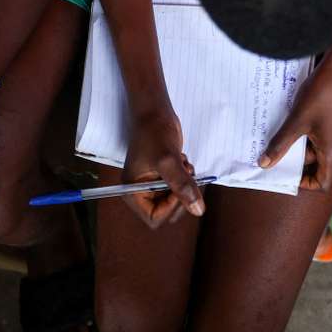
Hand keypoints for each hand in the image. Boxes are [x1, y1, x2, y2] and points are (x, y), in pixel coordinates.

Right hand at [121, 111, 203, 227]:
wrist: (155, 112)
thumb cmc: (154, 133)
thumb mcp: (168, 160)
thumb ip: (182, 186)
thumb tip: (198, 210)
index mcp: (132, 192)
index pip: (154, 218)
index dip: (171, 207)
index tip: (180, 187)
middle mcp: (141, 193)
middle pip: (168, 213)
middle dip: (181, 195)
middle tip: (185, 173)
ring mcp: (153, 186)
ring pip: (177, 201)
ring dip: (186, 185)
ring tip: (183, 164)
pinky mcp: (163, 177)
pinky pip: (180, 189)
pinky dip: (187, 178)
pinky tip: (182, 161)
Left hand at [258, 53, 331, 192]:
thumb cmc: (320, 95)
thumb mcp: (296, 122)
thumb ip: (280, 145)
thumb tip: (264, 165)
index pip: (322, 183)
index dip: (305, 184)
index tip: (287, 174)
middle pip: (320, 167)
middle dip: (300, 163)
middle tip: (278, 155)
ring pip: (321, 152)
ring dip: (303, 148)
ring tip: (284, 137)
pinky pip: (325, 139)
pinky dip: (310, 137)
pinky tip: (295, 125)